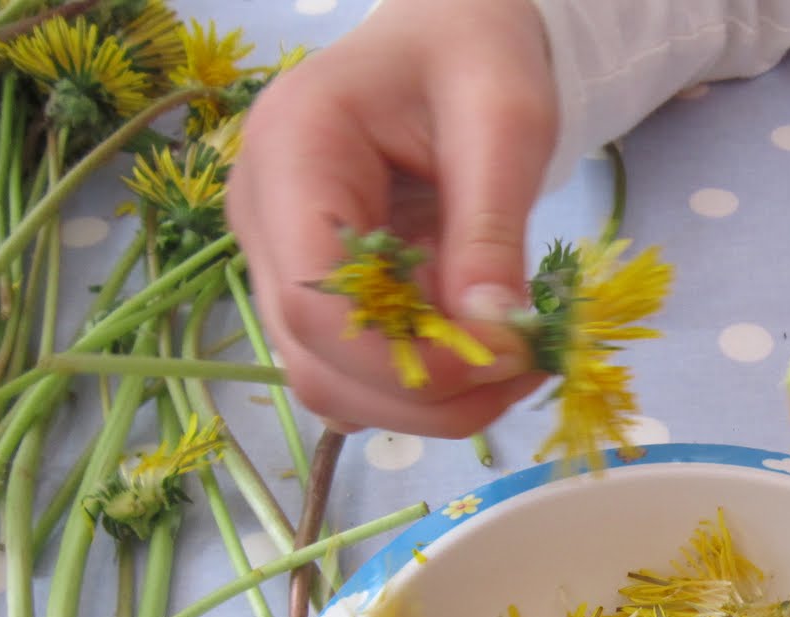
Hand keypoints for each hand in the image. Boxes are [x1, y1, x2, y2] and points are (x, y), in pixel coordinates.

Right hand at [225, 0, 556, 435]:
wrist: (449, 39)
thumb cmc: (472, 56)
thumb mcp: (505, 120)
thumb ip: (491, 226)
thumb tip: (493, 335)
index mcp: (293, 151)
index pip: (314, 299)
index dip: (404, 357)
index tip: (502, 357)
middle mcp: (263, 216)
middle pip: (318, 361)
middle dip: (426, 392)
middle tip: (526, 370)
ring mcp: (279, 261)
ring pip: (332, 384)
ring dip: (428, 404)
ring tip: (515, 366)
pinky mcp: (314, 292)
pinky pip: (354, 374)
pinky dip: (422, 390)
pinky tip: (483, 359)